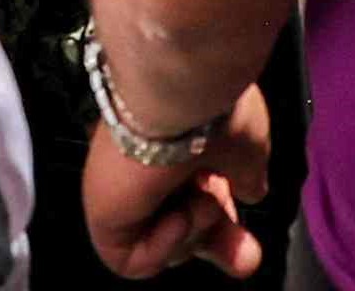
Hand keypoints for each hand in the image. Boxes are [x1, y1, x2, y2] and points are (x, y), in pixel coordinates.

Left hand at [84, 94, 275, 278]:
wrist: (179, 94)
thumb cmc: (212, 112)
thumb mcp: (245, 148)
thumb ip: (246, 174)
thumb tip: (252, 190)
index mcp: (175, 147)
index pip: (193, 196)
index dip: (221, 223)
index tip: (249, 242)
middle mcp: (145, 168)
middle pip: (178, 224)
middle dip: (216, 243)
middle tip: (246, 258)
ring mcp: (122, 190)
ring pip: (163, 241)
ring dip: (195, 229)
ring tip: (203, 199)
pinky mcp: (102, 215)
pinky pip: (133, 260)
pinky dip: (164, 247)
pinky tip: (178, 216)